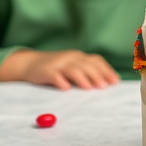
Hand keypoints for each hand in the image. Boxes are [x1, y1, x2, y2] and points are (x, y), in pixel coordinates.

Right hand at [0, 49, 120, 89]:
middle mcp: (70, 58)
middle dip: (96, 75)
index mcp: (78, 56)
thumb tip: (105, 83)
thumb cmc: (56, 68)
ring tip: (89, 88)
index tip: (115, 81)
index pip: (96, 61)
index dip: (106, 70)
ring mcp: (57, 64)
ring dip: (82, 78)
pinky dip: (60, 81)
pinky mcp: (45, 71)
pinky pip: (54, 75)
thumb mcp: (72, 66)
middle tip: (104, 87)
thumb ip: (85, 72)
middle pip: (86, 65)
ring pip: (72, 69)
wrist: (29, 64)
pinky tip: (66, 88)